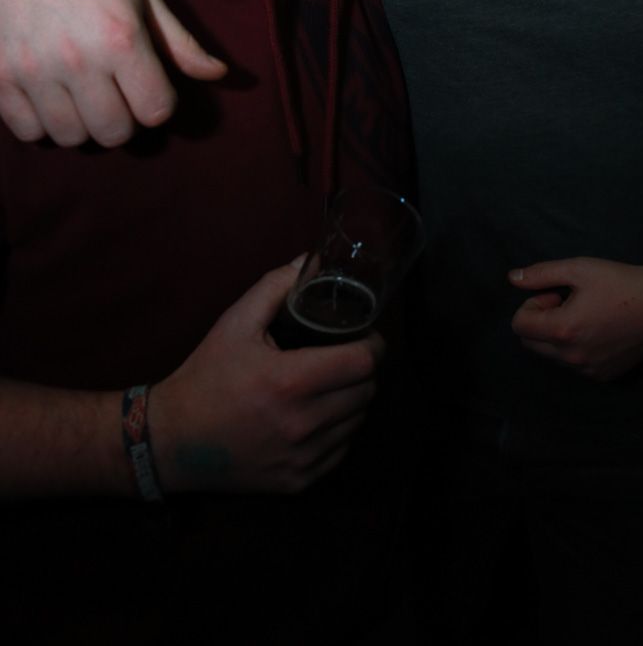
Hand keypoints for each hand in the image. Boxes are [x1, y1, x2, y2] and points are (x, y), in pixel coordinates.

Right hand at [0, 0, 224, 146]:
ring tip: (84, 97)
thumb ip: (180, 42)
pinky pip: (28, 131)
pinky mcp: (1, 75)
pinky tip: (51, 98)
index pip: (156, 111)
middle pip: (114, 133)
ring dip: (84, 125)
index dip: (158, 103)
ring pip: (70, 137)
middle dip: (124, 120)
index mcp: (120, 38)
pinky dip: (42, 124)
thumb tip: (218, 74)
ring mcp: (34, 70)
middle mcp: (77, 60)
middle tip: (117, 96)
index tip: (148, 86)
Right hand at [151, 263, 383, 494]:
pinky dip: (338, 432)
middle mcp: (302, 423)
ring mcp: (302, 458)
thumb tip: (312, 259)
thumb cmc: (205, 376)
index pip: (363, 362)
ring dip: (352, 401)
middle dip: (363, 370)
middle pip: (367, 392)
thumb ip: (276, 287)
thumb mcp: (235, 323)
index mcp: (290, 380)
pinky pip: (340, 452)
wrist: (171, 441)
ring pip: (357, 423)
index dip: (373, 344)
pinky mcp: (297, 483)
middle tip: (346, 357)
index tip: (365, 335)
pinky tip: (317, 416)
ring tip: (332, 386)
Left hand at [509, 254, 642, 381]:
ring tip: (585, 315)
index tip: (555, 293)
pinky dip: (575, 349)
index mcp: (562, 330)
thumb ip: (541, 274)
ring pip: (551, 356)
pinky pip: (573, 365)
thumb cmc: (620, 282)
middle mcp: (572, 357)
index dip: (532, 304)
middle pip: (530, 343)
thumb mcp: (578, 268)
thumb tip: (511, 278)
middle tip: (567, 302)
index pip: (518, 326)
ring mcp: (588, 370)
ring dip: (556, 335)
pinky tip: (599, 329)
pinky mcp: (603, 377)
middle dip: (540, 321)